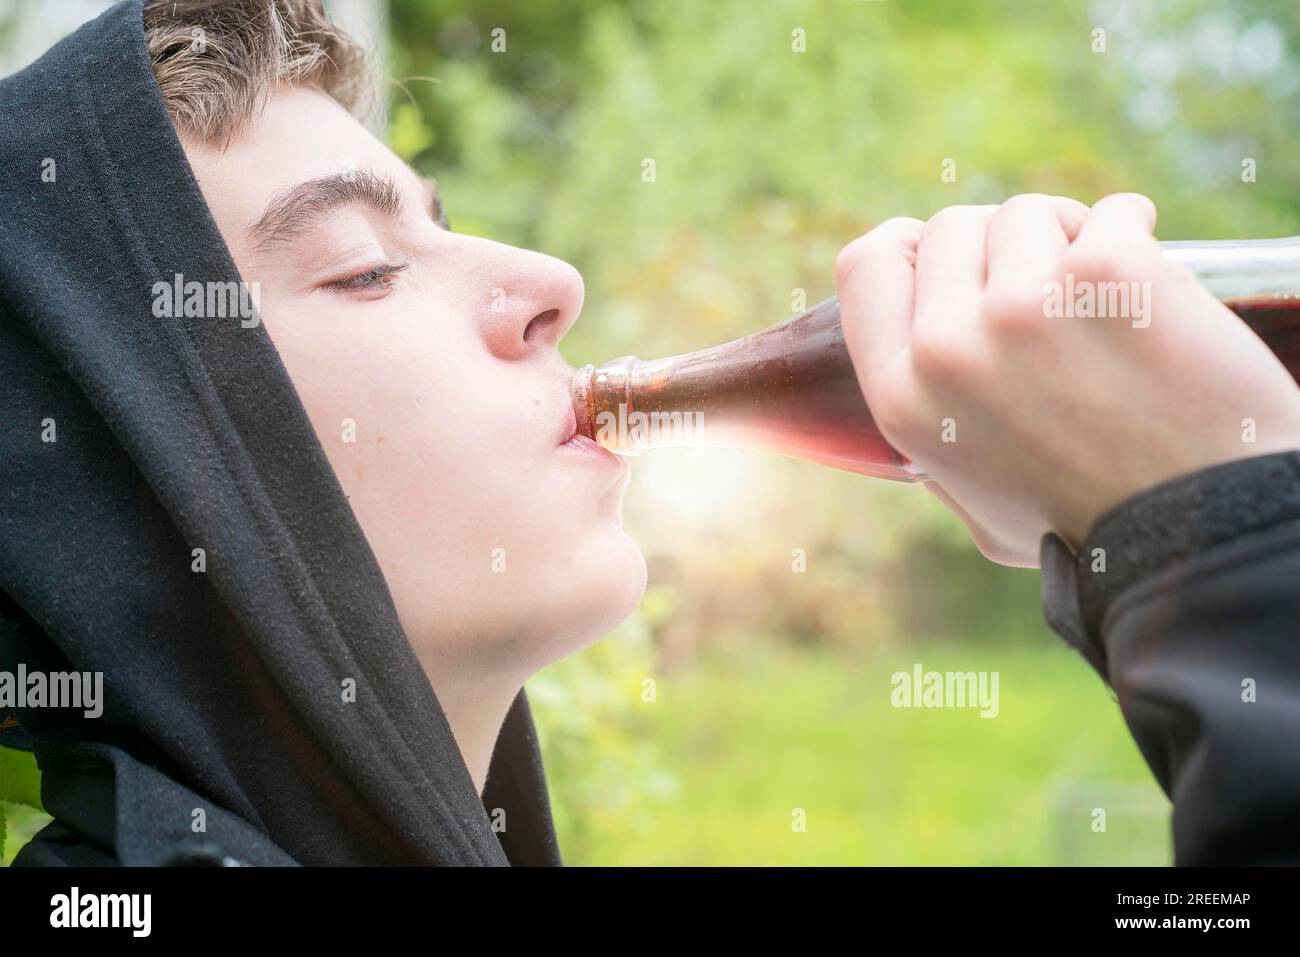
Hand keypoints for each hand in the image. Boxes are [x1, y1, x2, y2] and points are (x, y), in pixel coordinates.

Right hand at [835, 193, 1299, 566]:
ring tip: (1102, 292)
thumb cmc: (1088, 526)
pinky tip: (1150, 275)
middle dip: (1000, 248)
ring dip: (1065, 237)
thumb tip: (928, 376)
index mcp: (900, 398)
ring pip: (1026, 213)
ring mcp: (1023, 305)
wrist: (1200, 534)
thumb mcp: (970, 502)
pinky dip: (1136, 230)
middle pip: (950, 228)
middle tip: (1048, 287)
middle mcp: (947, 347)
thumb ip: (935, 434)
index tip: (955, 257)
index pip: (867, 264)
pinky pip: (1113, 209)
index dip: (911, 247)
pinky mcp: (1107, 273)